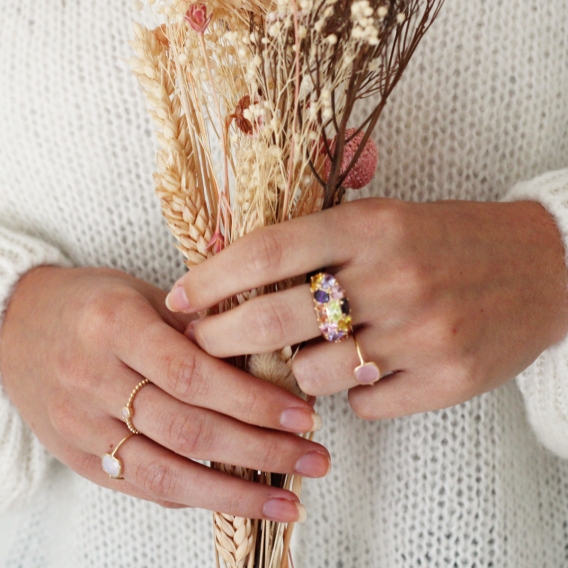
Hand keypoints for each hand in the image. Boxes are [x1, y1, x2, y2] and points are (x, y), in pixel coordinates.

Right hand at [0, 266, 328, 520]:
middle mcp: (95, 380)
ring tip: (290, 501)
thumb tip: (264, 357)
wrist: (15, 325)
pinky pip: (143, 486)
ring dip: (237, 492)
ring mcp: (83, 426)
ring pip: (168, 472)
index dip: (253, 400)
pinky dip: (195, 495)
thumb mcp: (142, 294)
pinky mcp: (79, 457)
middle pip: (190, 429)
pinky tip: (237, 499)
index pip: (194, 373)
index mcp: (115, 326)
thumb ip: (198, 327)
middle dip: (261, 450)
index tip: (304, 415)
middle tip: (315, 459)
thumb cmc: (91, 303)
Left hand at [165, 198, 567, 418]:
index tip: (178, 298)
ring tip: (304, 360)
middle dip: (221, 339)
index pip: (266, 252)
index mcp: (370, 226)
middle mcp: (393, 277)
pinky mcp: (448, 379)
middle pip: (274, 321)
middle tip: (202, 345)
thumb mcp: (385, 219)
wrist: (543, 267)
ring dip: (294, 374)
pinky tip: (365, 374)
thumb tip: (242, 283)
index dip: (211, 279)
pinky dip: (352, 395)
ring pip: (313, 376)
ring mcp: (422, 333)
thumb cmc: (448, 240)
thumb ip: (319, 244)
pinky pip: (365, 404)